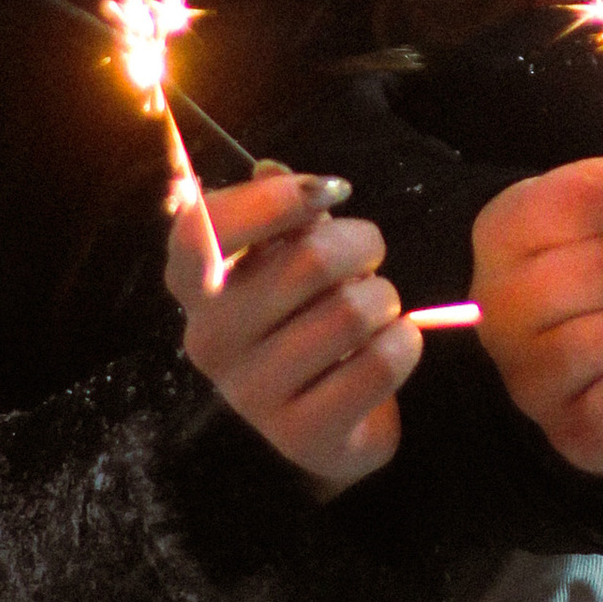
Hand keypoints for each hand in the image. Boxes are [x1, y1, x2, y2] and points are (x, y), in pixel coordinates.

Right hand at [167, 170, 419, 498]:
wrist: (327, 424)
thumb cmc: (305, 322)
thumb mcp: (288, 258)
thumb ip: (281, 213)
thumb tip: (271, 168)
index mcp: (197, 287)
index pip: (204, 226)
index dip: (272, 199)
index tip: (327, 193)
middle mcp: (209, 339)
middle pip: (307, 259)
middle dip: (360, 245)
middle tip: (368, 258)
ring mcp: (250, 393)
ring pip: (352, 312)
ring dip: (385, 299)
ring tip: (378, 310)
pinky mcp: (299, 433)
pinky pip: (378, 364)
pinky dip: (405, 343)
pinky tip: (393, 345)